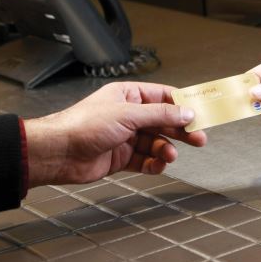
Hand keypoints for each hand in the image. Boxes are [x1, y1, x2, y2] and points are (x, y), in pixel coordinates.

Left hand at [24, 82, 206, 187]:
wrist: (59, 153)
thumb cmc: (84, 125)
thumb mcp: (128, 114)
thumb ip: (160, 114)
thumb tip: (186, 112)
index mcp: (128, 96)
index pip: (163, 97)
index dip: (183, 104)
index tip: (201, 112)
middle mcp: (128, 115)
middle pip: (163, 121)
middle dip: (181, 130)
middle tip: (199, 138)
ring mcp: (125, 137)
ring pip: (156, 143)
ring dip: (166, 149)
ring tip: (170, 155)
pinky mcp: (121, 158)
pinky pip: (145, 160)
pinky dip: (154, 164)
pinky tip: (159, 165)